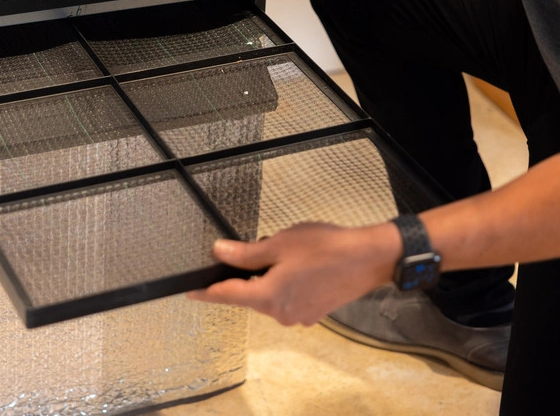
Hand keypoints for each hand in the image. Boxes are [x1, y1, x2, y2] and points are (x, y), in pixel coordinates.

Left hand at [188, 222, 399, 325]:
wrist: (368, 259)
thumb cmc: (326, 248)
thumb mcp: (279, 244)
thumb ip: (246, 253)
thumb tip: (220, 253)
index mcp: (268, 297)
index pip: (227, 296)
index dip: (207, 292)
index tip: (191, 293)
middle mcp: (280, 313)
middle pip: (251, 294)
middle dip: (252, 273)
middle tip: (268, 247)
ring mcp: (299, 315)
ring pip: (271, 295)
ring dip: (272, 278)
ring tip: (293, 255)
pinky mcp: (314, 312)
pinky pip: (290, 298)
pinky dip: (289, 284)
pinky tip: (304, 266)